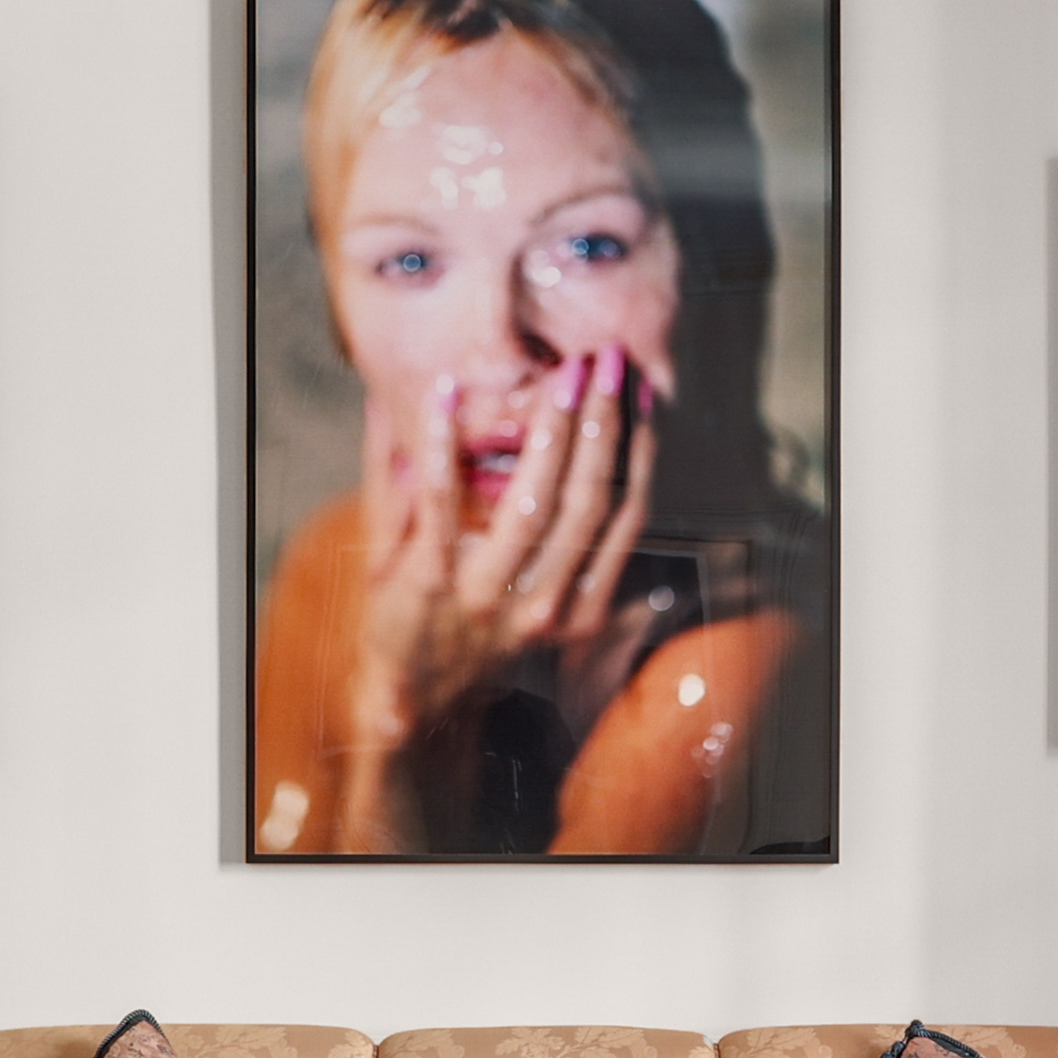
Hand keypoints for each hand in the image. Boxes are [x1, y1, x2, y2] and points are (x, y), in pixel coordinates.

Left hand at [350, 350, 667, 752]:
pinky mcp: (426, 578)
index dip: (639, 451)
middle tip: (611, 360)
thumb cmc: (480, 641)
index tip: (643, 394)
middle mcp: (543, 602)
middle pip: (590, 499)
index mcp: (580, 605)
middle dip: (605, 423)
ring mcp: (484, 590)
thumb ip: (595, 564)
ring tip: (567, 372)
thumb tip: (647, 511)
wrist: (410, 697)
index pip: (624, 515)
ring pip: (534, 500)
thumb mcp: (549, 615)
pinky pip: (440, 499)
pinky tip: (447, 390)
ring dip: (553, 429)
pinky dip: (442, 442)